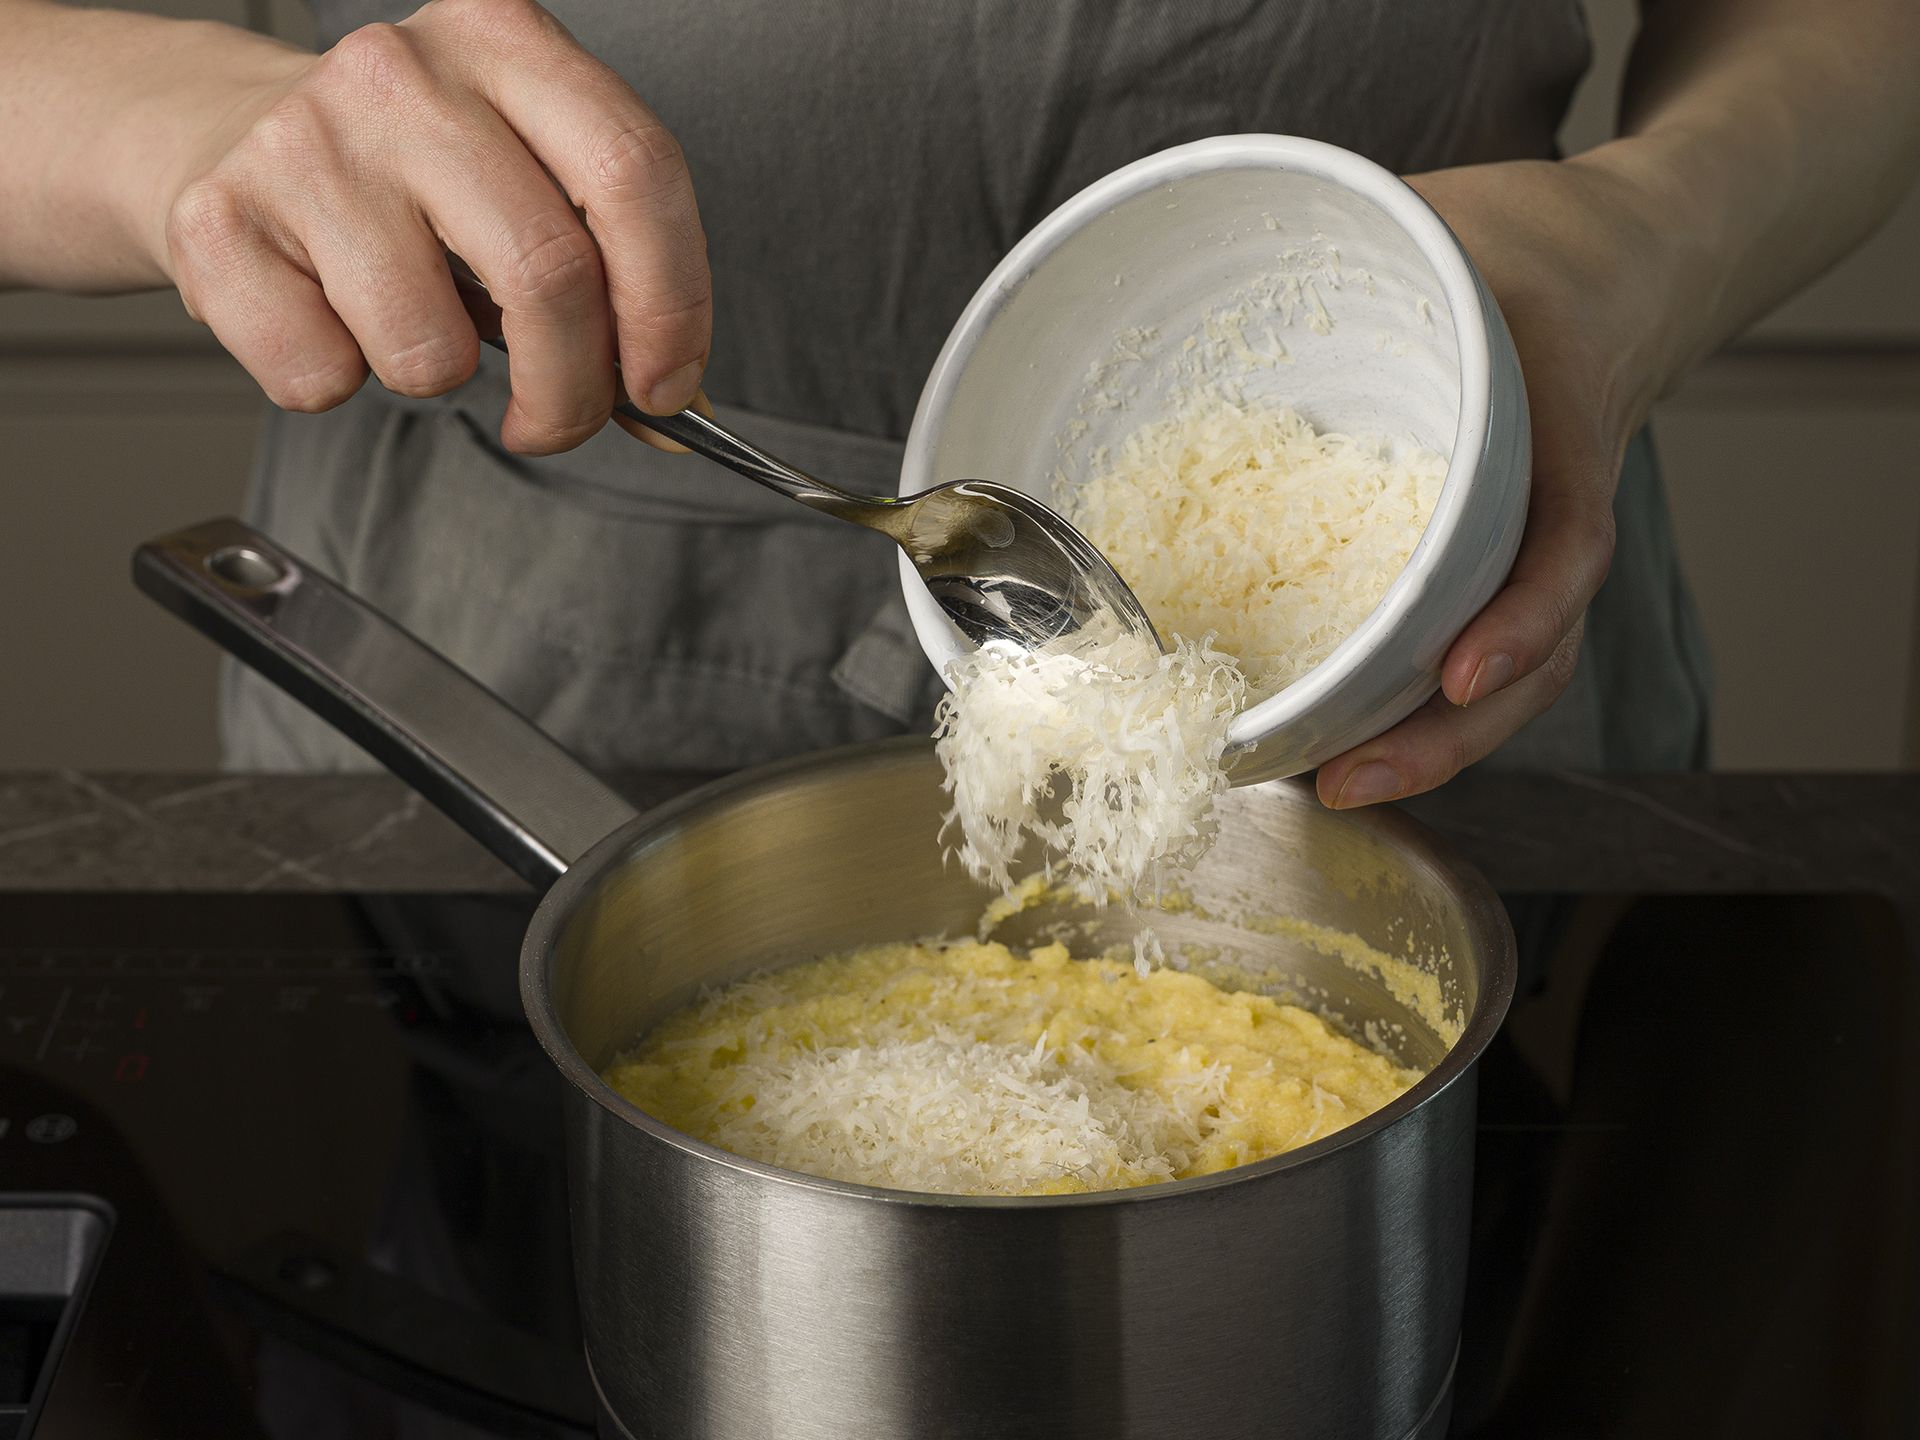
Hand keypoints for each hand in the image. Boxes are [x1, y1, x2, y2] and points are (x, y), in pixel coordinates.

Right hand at [154, 0, 709, 453]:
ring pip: (430, 348)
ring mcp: (306, 142)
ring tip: (414, 329)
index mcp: (506, 40)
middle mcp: (406, 74)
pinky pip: (324, 374)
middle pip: (551, 272)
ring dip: (441, 380)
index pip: (634, 172)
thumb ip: (610, 282)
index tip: (666, 385)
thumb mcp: (521, 185)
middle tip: (560, 420)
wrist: (218, 135)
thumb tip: (677, 405)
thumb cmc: (401, 177)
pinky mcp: (221, 221)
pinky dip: (338, 380)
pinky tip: (326, 315)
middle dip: (575, 390)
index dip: (671, 305)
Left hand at [1316, 149, 1687, 808]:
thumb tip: (1206, 240)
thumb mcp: (1443, 218)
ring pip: (1506, 672)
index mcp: (1560, 414)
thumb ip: (1362, 236)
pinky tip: (1346, 735)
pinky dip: (1413, 697)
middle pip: (1535, 647)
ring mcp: (1525, 543)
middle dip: (1446, 732)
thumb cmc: (1514, 241)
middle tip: (1350, 780)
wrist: (1602, 262)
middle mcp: (1553, 502)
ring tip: (1337, 785)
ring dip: (1429, 743)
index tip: (1461, 672)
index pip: (1566, 535)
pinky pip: (1465, 641)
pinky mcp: (1484, 562)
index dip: (1522, 613)